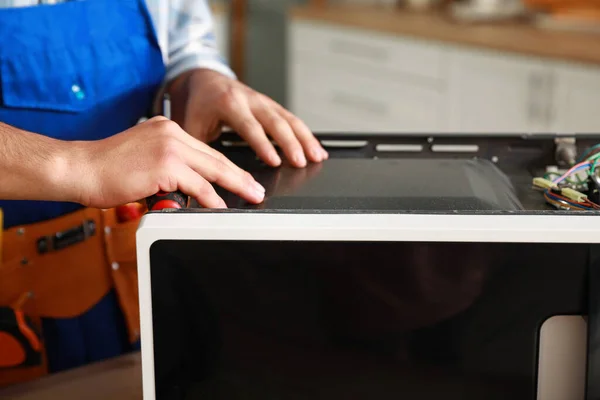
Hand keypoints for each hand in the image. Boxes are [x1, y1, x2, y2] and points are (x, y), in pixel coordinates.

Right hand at [70, 117, 264, 208]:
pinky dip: (211, 199)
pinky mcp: (165, 164)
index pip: (204, 150)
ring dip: (234, 186)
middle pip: (215, 157)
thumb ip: (168, 166)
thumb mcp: (143, 157)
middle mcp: (171, 132)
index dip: (226, 166)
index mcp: (166, 128)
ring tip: (250, 197)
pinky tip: (220, 208)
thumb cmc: (105, 168)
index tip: (241, 177)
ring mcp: (169, 146)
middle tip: (256, 189)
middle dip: (239, 176)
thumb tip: (188, 187)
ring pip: (212, 170)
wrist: (79, 167)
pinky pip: (198, 186)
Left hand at [169, 69, 327, 167]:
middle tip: (301, 162)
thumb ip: (200, 148)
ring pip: (289, 119)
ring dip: (305, 138)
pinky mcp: (270, 105)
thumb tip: (206, 175)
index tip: (275, 161)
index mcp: (227, 103)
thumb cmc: (195, 104)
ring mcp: (262, 100)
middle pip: (276, 121)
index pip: (250, 126)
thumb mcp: (189, 125)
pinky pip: (291, 118)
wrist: (201, 78)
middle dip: (291, 143)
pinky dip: (305, 133)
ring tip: (317, 157)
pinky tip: (316, 148)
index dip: (263, 145)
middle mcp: (249, 99)